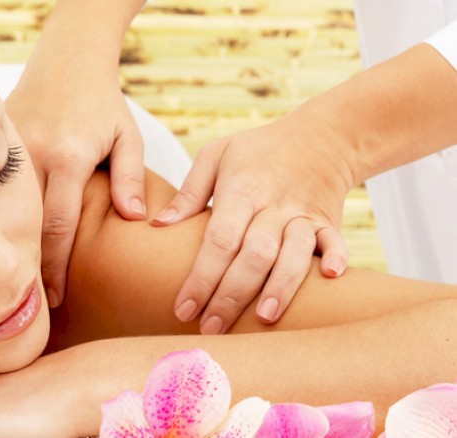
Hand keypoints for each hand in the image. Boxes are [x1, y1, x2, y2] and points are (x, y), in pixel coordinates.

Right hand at [6, 68, 145, 308]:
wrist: (68, 57)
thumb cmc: (102, 101)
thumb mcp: (126, 136)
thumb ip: (127, 177)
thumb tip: (134, 219)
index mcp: (69, 157)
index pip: (59, 226)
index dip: (55, 268)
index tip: (56, 298)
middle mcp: (34, 154)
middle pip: (26, 224)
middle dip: (28, 266)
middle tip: (29, 303)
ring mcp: (9, 147)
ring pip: (5, 208)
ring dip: (10, 243)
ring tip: (12, 280)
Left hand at [154, 108, 353, 331]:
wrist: (320, 137)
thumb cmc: (257, 151)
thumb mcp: (216, 155)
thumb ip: (189, 193)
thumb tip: (158, 226)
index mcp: (241, 191)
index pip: (219, 239)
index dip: (201, 276)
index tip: (183, 308)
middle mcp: (273, 206)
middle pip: (254, 255)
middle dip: (232, 295)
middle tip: (211, 328)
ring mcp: (304, 215)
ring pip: (294, 254)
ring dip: (281, 286)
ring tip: (264, 318)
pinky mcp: (329, 221)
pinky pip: (335, 241)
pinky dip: (336, 257)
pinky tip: (328, 278)